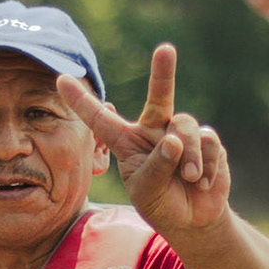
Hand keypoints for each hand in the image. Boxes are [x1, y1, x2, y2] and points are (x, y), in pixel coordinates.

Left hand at [56, 43, 229, 236]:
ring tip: (190, 179)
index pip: (100, 119)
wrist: (193, 219)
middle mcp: (154, 131)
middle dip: (163, 72)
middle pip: (159, 97)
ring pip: (185, 126)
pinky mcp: (206, 141)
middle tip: (166, 50)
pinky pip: (208, 142)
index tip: (60, 79)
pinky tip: (203, 182)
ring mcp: (181, 134)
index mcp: (127, 142)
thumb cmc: (160, 203)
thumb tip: (174, 140)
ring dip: (189, 155)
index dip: (81, 101)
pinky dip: (208, 165)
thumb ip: (157, 167)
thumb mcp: (147, 191)